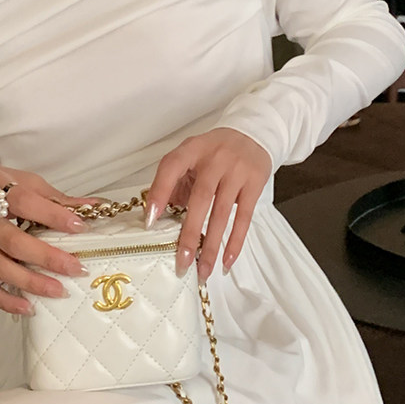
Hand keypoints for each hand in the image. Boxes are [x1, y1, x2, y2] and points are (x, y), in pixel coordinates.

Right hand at [0, 164, 97, 316]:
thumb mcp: (22, 181)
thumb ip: (55, 198)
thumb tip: (91, 208)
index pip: (25, 203)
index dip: (53, 216)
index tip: (80, 227)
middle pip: (13, 242)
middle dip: (47, 257)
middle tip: (74, 268)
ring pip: (1, 268)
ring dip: (31, 283)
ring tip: (59, 291)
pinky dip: (6, 301)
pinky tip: (28, 307)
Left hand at [145, 127, 271, 281]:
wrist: (253, 134)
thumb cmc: (215, 150)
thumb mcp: (191, 155)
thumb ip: (174, 181)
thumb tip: (157, 216)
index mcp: (192, 150)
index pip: (171, 168)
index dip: (159, 193)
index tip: (150, 221)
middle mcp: (215, 159)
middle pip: (200, 199)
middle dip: (190, 233)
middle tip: (182, 261)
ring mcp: (237, 171)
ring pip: (222, 213)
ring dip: (212, 245)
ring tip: (203, 269)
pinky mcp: (254, 184)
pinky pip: (244, 217)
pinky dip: (235, 240)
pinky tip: (227, 260)